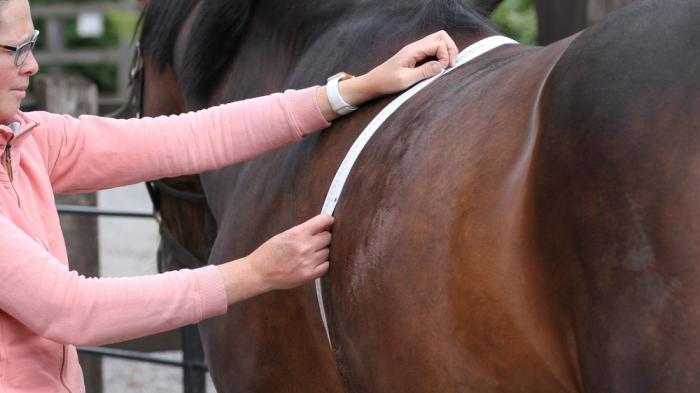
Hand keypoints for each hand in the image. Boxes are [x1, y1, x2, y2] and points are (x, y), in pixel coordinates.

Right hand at [217, 214, 332, 302]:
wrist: (259, 272)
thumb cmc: (269, 253)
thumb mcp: (284, 235)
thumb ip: (303, 231)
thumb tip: (322, 227)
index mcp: (297, 233)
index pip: (323, 221)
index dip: (327, 220)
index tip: (328, 222)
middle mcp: (305, 247)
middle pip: (328, 237)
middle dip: (323, 237)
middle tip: (315, 241)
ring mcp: (308, 262)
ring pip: (327, 252)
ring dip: (322, 251)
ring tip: (310, 254)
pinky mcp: (309, 275)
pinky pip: (326, 266)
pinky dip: (322, 264)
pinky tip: (313, 263)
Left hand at [357, 30, 458, 96]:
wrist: (373, 83)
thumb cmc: (386, 82)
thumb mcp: (405, 79)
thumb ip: (424, 72)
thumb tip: (441, 65)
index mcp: (413, 50)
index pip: (439, 43)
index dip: (445, 56)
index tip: (442, 70)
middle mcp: (416, 47)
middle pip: (441, 36)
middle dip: (450, 49)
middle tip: (451, 65)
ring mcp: (416, 50)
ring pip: (438, 41)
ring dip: (446, 52)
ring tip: (446, 67)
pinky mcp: (416, 56)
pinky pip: (433, 50)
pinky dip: (440, 56)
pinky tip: (439, 67)